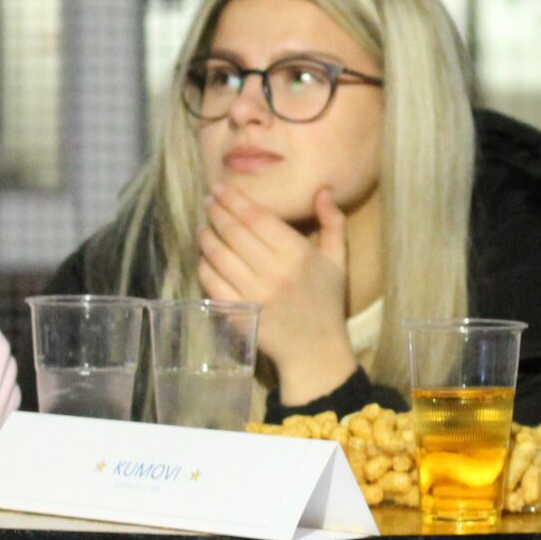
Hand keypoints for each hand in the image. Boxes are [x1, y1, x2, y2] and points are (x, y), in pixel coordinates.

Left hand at [198, 183, 358, 400]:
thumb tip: (322, 190)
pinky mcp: (239, 312)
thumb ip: (333, 223)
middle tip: (207, 200)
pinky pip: (212, 282)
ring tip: (203, 225)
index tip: (220, 188)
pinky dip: (204, 265)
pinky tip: (204, 256)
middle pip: (234, 231)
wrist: (314, 350)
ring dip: (206, 235)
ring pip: (219, 254)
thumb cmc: (326, 301)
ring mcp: (254, 293)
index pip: (257, 217)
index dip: (234, 199)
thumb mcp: (337, 261)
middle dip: (216, 211)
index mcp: (298, 254)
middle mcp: (274, 271)